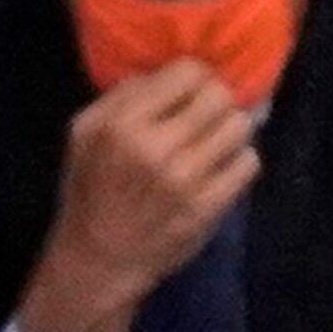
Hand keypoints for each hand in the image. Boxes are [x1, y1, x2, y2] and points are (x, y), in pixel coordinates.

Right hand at [48, 60, 257, 307]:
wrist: (98, 260)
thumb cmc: (90, 192)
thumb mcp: (83, 135)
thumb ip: (119, 97)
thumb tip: (164, 72)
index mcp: (121, 125)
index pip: (188, 71)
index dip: (192, 79)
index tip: (185, 96)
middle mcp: (155, 147)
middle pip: (220, 95)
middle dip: (214, 104)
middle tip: (203, 120)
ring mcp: (186, 178)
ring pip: (240, 125)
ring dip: (229, 132)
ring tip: (212, 145)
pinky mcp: (208, 205)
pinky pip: (249, 163)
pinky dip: (238, 163)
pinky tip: (218, 171)